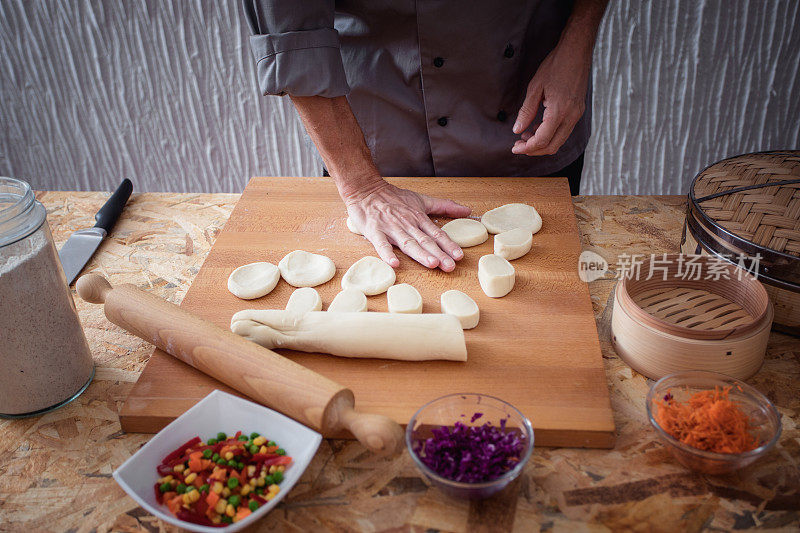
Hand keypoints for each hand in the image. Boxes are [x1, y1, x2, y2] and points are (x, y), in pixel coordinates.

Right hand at [343, 180, 470, 271]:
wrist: (365, 189)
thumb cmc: (392, 197)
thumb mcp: (421, 199)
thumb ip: (444, 206)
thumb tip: (467, 210)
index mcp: (418, 218)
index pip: (437, 233)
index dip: (448, 245)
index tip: (459, 256)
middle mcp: (407, 224)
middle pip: (425, 241)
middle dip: (439, 254)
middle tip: (450, 266)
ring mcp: (391, 228)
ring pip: (408, 243)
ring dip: (420, 254)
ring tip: (432, 264)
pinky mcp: (374, 231)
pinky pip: (381, 243)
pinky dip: (387, 253)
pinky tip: (394, 263)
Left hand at [511, 42, 590, 155]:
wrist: (576, 51)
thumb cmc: (556, 65)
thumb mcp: (535, 88)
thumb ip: (526, 112)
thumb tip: (517, 130)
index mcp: (559, 111)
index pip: (542, 140)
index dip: (527, 148)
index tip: (515, 148)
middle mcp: (571, 116)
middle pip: (552, 146)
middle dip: (534, 150)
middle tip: (518, 144)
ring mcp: (577, 114)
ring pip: (559, 140)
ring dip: (542, 142)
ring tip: (525, 135)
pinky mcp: (578, 111)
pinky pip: (564, 131)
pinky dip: (550, 134)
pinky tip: (537, 127)